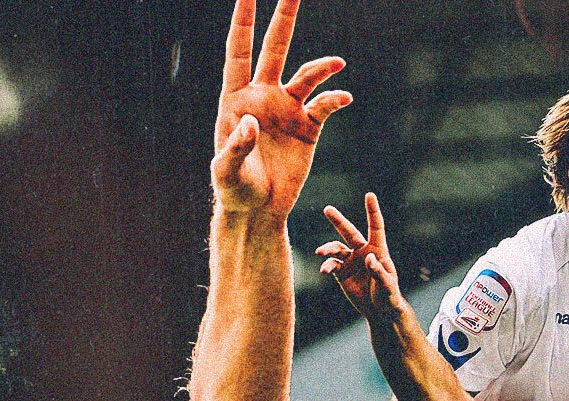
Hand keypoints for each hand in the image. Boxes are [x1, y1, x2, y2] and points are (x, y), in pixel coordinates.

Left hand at [211, 0, 350, 215]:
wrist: (259, 212)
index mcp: (237, 99)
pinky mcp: (309, 128)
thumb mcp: (226, 174)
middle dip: (283, 17)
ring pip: (307, 75)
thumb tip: (251, 123)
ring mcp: (288, 110)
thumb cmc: (234, 191)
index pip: (239, 51)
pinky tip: (343, 98)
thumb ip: (234, 148)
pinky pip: (325, 105)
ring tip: (336, 64)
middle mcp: (264, 96)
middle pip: (275, 48)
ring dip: (321, 67)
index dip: (243, 22)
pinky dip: (335, 99)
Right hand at [318, 193, 406, 319]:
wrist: (379, 311)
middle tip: (327, 209)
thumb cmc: (389, 296)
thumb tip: (368, 258)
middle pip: (349, 232)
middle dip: (338, 221)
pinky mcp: (342, 274)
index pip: (375, 227)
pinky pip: (332, 265)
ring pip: (336, 249)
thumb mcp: (388, 285)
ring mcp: (351, 262)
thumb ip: (379, 272)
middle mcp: (362, 252)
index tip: (369, 195)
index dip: (372, 211)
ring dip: (328, 249)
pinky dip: (327, 266)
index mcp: (378, 250)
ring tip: (320, 252)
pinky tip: (324, 270)